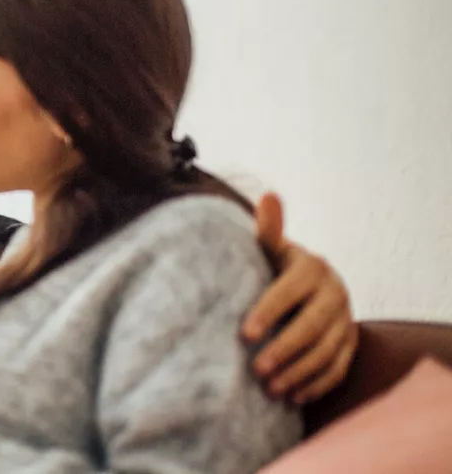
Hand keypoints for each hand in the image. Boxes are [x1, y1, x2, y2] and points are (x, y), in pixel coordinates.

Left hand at [244, 192, 357, 403]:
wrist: (307, 284)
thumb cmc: (276, 265)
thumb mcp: (272, 248)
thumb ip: (268, 229)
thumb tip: (269, 195)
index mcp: (312, 268)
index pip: (291, 291)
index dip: (269, 312)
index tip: (242, 334)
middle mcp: (335, 293)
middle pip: (313, 327)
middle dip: (284, 349)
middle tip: (256, 369)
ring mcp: (346, 319)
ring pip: (327, 351)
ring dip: (298, 372)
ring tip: (269, 388)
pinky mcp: (351, 342)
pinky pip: (339, 369)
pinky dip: (316, 384)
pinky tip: (293, 396)